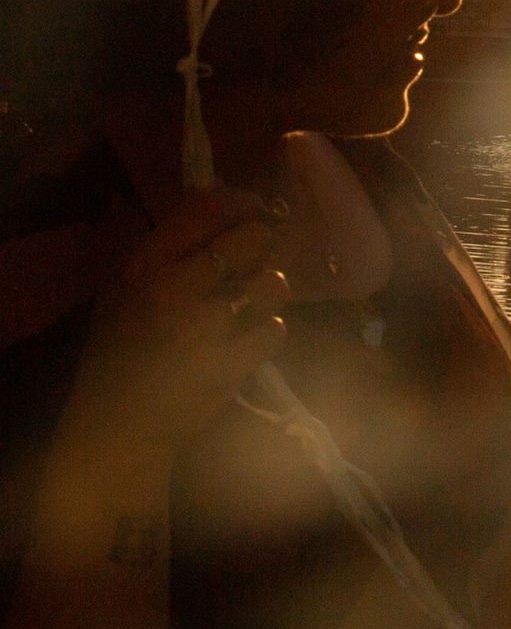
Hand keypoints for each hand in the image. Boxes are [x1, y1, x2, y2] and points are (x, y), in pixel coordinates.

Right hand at [66, 189, 288, 459]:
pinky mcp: (229, 365)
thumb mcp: (126, 289)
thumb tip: (222, 202)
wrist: (117, 427)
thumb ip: (170, 249)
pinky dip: (265, 334)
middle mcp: (174, 289)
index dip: (241, 203)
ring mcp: (205, 329)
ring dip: (267, 292)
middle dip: (261, 247)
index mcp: (144, 266)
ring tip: (247, 307)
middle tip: (252, 262)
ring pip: (272, 283)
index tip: (252, 210)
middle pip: (253, 240)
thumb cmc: (121, 353)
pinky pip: (275, 329)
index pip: (206, 209)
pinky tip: (245, 343)